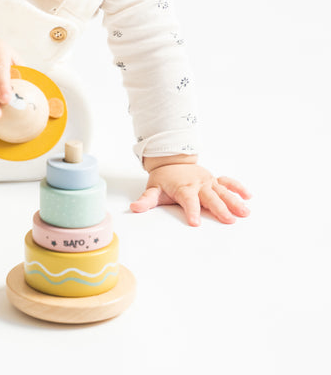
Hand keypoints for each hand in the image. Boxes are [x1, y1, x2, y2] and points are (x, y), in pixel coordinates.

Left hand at [130, 156, 251, 226]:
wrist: (171, 161)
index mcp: (182, 187)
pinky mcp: (214, 180)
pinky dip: (238, 187)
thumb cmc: (163, 179)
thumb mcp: (153, 189)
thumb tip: (134, 208)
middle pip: (209, 197)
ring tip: (244, 212)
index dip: (191, 211)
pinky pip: (228, 182)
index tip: (195, 222)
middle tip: (229, 220)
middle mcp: (197, 184)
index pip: (188, 200)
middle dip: (219, 209)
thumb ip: (146, 200)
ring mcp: (208, 182)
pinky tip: (248, 196)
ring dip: (234, 201)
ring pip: (222, 191)